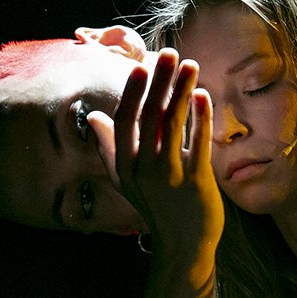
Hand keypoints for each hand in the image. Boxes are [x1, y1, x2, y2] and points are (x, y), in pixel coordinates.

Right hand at [96, 48, 223, 261]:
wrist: (182, 244)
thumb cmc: (156, 206)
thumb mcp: (127, 179)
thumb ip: (109, 147)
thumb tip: (92, 117)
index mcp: (125, 165)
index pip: (124, 121)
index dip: (132, 92)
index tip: (140, 65)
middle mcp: (143, 168)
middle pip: (149, 116)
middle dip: (160, 81)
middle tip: (170, 53)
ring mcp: (169, 176)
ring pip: (173, 125)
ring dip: (182, 91)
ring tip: (191, 65)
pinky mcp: (195, 183)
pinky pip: (197, 144)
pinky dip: (201, 119)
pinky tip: (204, 96)